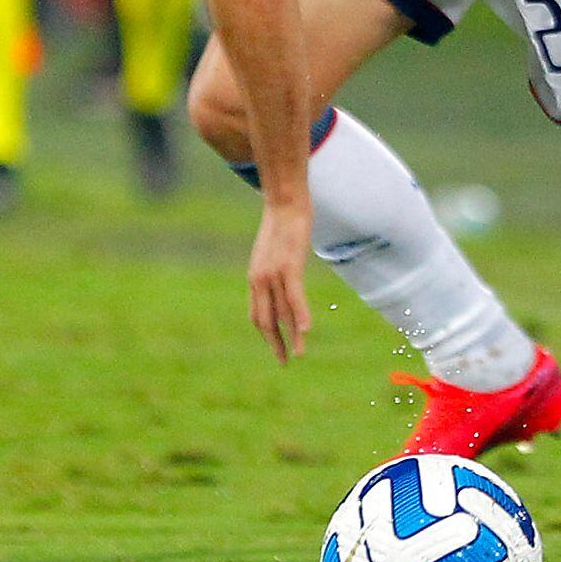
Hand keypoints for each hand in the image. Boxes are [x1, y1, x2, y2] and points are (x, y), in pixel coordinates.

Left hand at [246, 199, 312, 363]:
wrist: (284, 200)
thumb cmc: (282, 223)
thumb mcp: (274, 250)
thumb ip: (275, 268)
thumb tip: (281, 278)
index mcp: (255, 277)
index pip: (258, 314)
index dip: (267, 334)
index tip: (277, 349)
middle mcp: (260, 279)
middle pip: (266, 319)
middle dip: (276, 343)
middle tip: (285, 362)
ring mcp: (273, 273)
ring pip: (282, 312)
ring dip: (291, 336)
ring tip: (299, 355)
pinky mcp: (289, 265)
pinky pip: (293, 295)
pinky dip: (300, 313)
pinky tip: (305, 330)